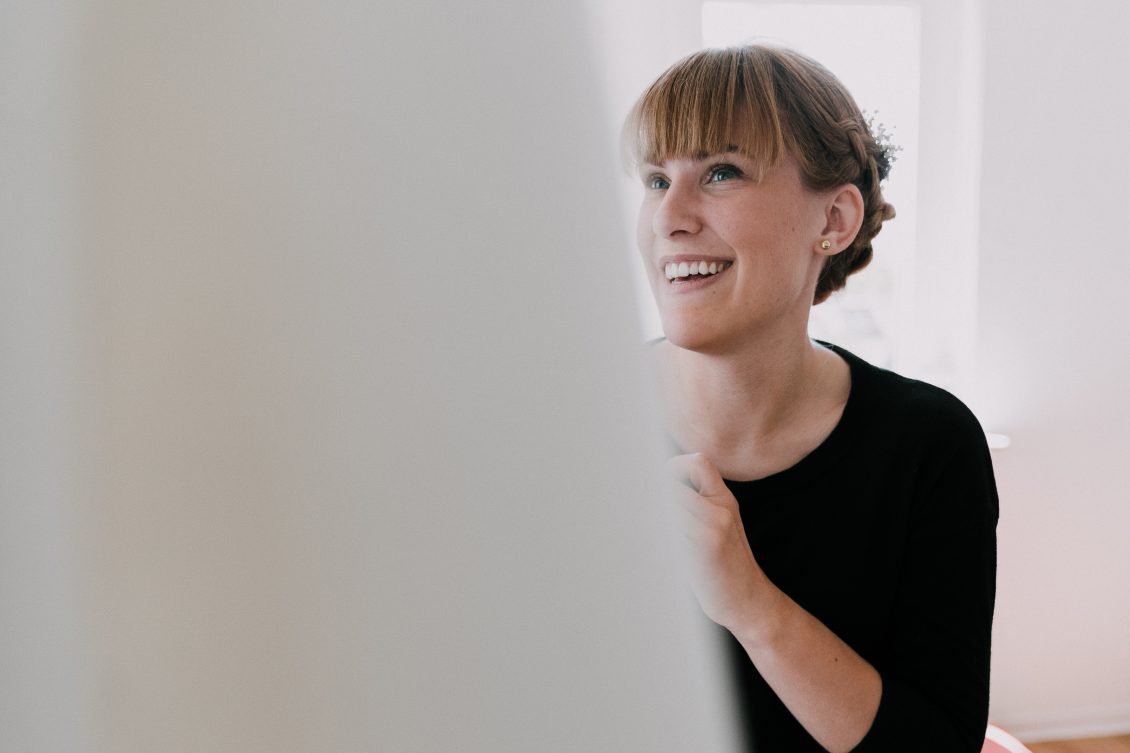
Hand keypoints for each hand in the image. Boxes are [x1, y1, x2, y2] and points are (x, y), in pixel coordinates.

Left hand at [667, 453, 768, 635]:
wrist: (748, 601)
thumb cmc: (724, 566)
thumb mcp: (717, 527)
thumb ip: (696, 506)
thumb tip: (657, 492)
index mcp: (724, 500)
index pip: (698, 462)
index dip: (674, 467)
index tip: (662, 486)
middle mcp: (721, 509)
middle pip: (674, 484)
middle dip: (656, 497)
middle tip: (646, 512)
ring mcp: (714, 528)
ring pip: (670, 505)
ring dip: (657, 518)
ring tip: (657, 534)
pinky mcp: (706, 549)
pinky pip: (673, 530)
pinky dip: (663, 536)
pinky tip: (667, 551)